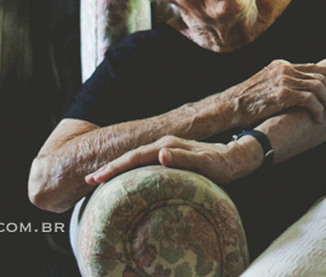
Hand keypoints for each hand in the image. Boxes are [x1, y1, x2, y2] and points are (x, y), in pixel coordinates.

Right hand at [85, 135, 238, 185]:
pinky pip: (144, 161)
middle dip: (109, 168)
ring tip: (98, 179)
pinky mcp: (171, 154)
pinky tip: (123, 176)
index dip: (115, 168)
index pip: (136, 157)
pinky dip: (129, 168)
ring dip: (117, 167)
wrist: (237, 157)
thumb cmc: (223, 164)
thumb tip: (160, 155)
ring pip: (136, 158)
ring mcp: (167, 148)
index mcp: (169, 146)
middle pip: (131, 156)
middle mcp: (165, 144)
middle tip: (88, 181)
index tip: (96, 179)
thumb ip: (184, 159)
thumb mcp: (207, 163)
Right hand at [222, 59, 325, 126]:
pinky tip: (320, 119)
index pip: (311, 67)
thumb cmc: (246, 101)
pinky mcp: (282, 94)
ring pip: (317, 87)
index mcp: (281, 65)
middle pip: (318, 76)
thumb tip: (296, 92)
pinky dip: (318, 109)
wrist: (229, 106)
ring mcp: (283, 80)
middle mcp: (284, 69)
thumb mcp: (266, 86)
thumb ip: (282, 84)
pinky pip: (309, 99)